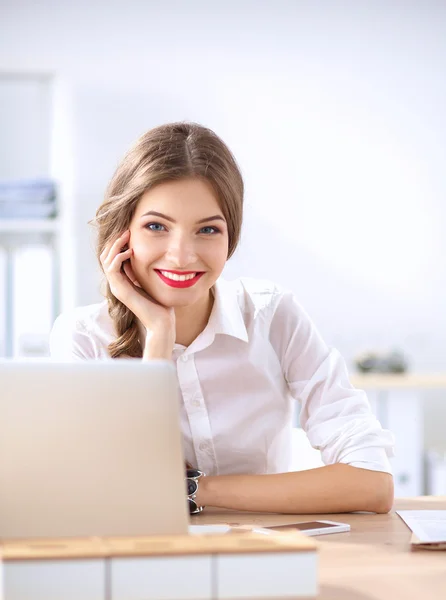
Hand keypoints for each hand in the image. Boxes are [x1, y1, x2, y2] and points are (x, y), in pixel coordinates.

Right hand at [100, 230, 174, 351]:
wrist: (162, 322)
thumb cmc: (162, 303)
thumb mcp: (153, 280)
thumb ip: (147, 269)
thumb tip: (150, 254)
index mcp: (123, 280)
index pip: (112, 257)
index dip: (118, 243)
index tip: (129, 231)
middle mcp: (117, 283)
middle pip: (105, 256)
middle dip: (114, 241)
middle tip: (126, 230)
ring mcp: (117, 287)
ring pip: (106, 260)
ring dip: (115, 245)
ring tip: (126, 235)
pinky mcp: (120, 291)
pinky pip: (112, 269)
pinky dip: (118, 257)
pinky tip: (129, 251)